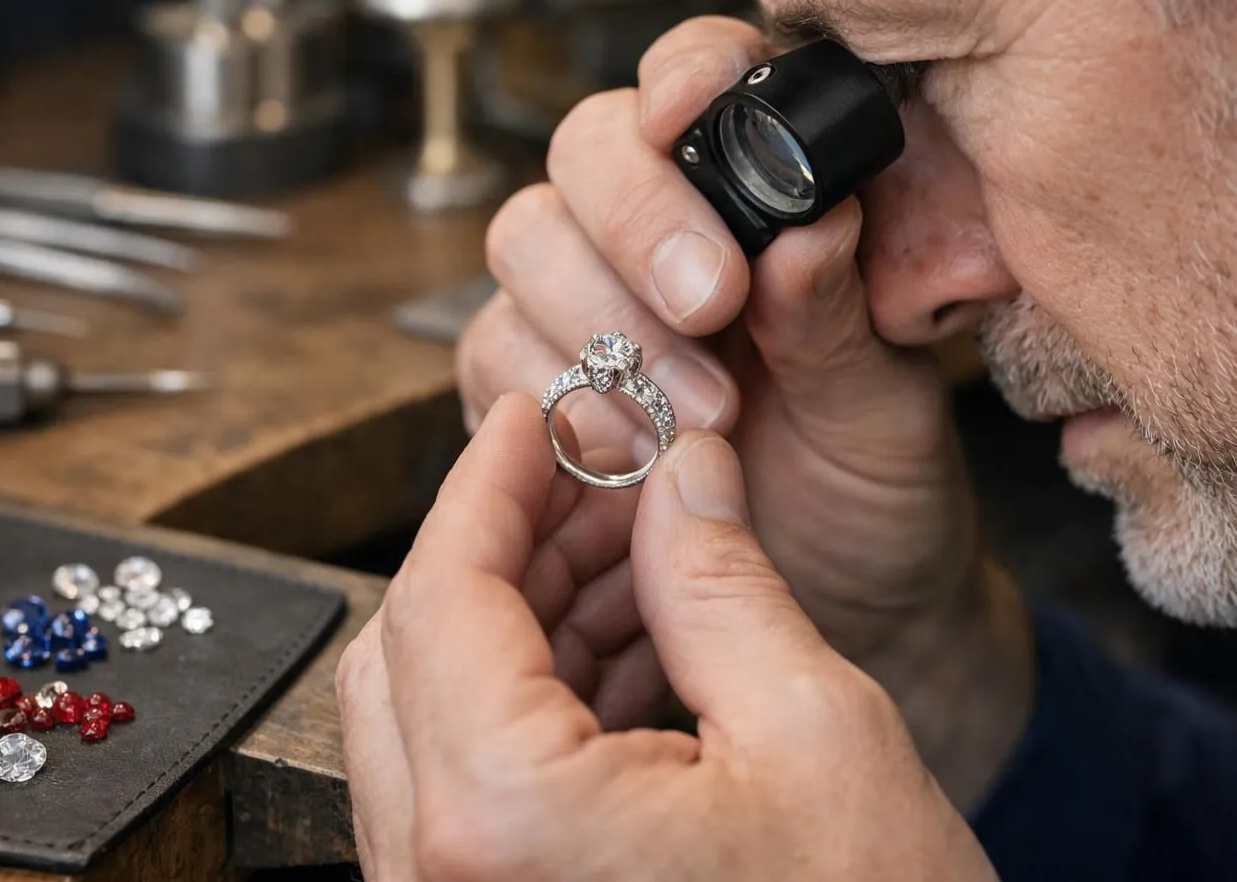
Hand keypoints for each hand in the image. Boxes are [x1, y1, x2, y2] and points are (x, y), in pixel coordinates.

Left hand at [336, 394, 997, 881]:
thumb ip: (720, 578)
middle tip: (597, 475)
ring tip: (636, 551)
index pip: (442, 595)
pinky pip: (476, 790)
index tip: (531, 413)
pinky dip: (539, 703)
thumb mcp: (819, 732)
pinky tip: (633, 646)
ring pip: (440, 718)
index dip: (486, 482)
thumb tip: (676, 472)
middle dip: (508, 544)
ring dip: (528, 617)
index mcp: (499, 825)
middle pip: (417, 652)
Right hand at [456, 16, 1031, 804]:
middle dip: (635, 221)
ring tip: (697, 417)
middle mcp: (660, 233)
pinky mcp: (529, 391)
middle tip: (711, 303)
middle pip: (585, 151)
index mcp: (760, 196)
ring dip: (597, 319)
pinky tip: (624, 454)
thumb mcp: (885, 408)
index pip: (697, 80)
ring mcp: (583, 307)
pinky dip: (548, 399)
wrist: (835, 612)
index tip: (698, 121)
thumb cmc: (877, 493)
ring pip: (524, 245)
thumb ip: (838, 316)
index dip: (684, 81)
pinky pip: (491, 358)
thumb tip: (809, 224)